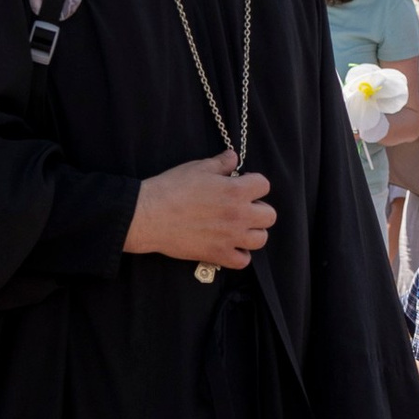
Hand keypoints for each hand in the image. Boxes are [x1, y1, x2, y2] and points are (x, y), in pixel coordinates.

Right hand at [124, 151, 275, 269]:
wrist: (149, 215)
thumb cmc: (172, 188)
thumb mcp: (198, 168)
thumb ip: (220, 163)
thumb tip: (233, 157)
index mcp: (236, 190)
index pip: (264, 185)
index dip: (254, 184)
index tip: (242, 186)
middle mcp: (239, 215)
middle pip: (269, 216)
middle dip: (258, 210)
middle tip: (242, 208)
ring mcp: (230, 237)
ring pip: (261, 239)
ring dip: (253, 233)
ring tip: (239, 228)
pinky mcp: (218, 254)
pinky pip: (243, 261)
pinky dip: (240, 255)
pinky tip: (230, 246)